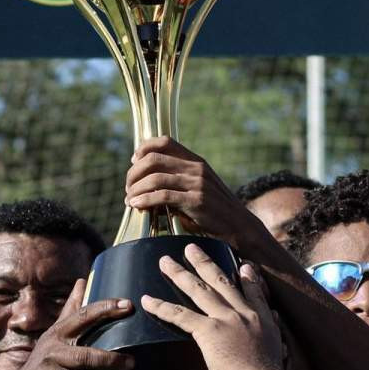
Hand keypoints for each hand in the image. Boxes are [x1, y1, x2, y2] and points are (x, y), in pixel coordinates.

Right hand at [4, 280, 135, 369]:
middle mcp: (54, 354)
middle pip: (89, 356)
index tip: (128, 305)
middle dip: (114, 359)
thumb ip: (70, 312)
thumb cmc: (42, 366)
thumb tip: (82, 281)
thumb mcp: (51, 337)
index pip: (83, 316)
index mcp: (55, 335)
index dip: (106, 309)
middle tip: (133, 361)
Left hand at [125, 137, 259, 247]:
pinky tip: (136, 205)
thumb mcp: (199, 188)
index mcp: (196, 161)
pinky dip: (144, 200)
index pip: (165, 141)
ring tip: (129, 199)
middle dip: (134, 173)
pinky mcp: (196, 201)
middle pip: (153, 159)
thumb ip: (179, 181)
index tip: (133, 162)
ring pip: (155, 178)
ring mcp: (197, 184)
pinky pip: (162, 196)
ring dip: (136, 189)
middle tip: (128, 187)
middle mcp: (196, 168)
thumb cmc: (215, 211)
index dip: (144, 149)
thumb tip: (147, 184)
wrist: (240, 227)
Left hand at [141, 245, 282, 369]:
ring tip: (164, 261)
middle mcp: (243, 312)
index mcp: (262, 318)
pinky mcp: (208, 331)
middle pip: (220, 280)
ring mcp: (225, 319)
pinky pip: (180, 315)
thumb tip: (282, 344)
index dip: (247, 277)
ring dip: (179, 273)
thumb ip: (273, 342)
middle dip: (204, 261)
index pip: (253, 291)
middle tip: (191, 247)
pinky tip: (148, 300)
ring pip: (198, 289)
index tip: (244, 265)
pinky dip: (161, 307)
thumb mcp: (278, 353)